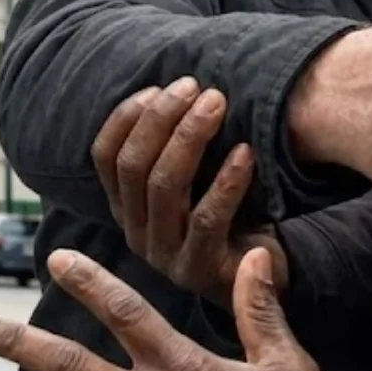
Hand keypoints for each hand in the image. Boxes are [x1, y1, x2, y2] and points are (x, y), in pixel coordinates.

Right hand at [93, 81, 286, 308]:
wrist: (266, 285)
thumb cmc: (233, 220)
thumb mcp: (199, 180)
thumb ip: (180, 147)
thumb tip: (184, 86)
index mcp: (127, 208)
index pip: (105, 157)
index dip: (126, 118)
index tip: (159, 87)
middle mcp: (137, 233)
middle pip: (134, 166)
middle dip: (161, 118)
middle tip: (194, 86)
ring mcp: (165, 255)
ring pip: (165, 188)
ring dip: (190, 138)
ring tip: (216, 105)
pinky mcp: (200, 270)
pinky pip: (208, 219)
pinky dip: (227, 181)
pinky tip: (245, 152)